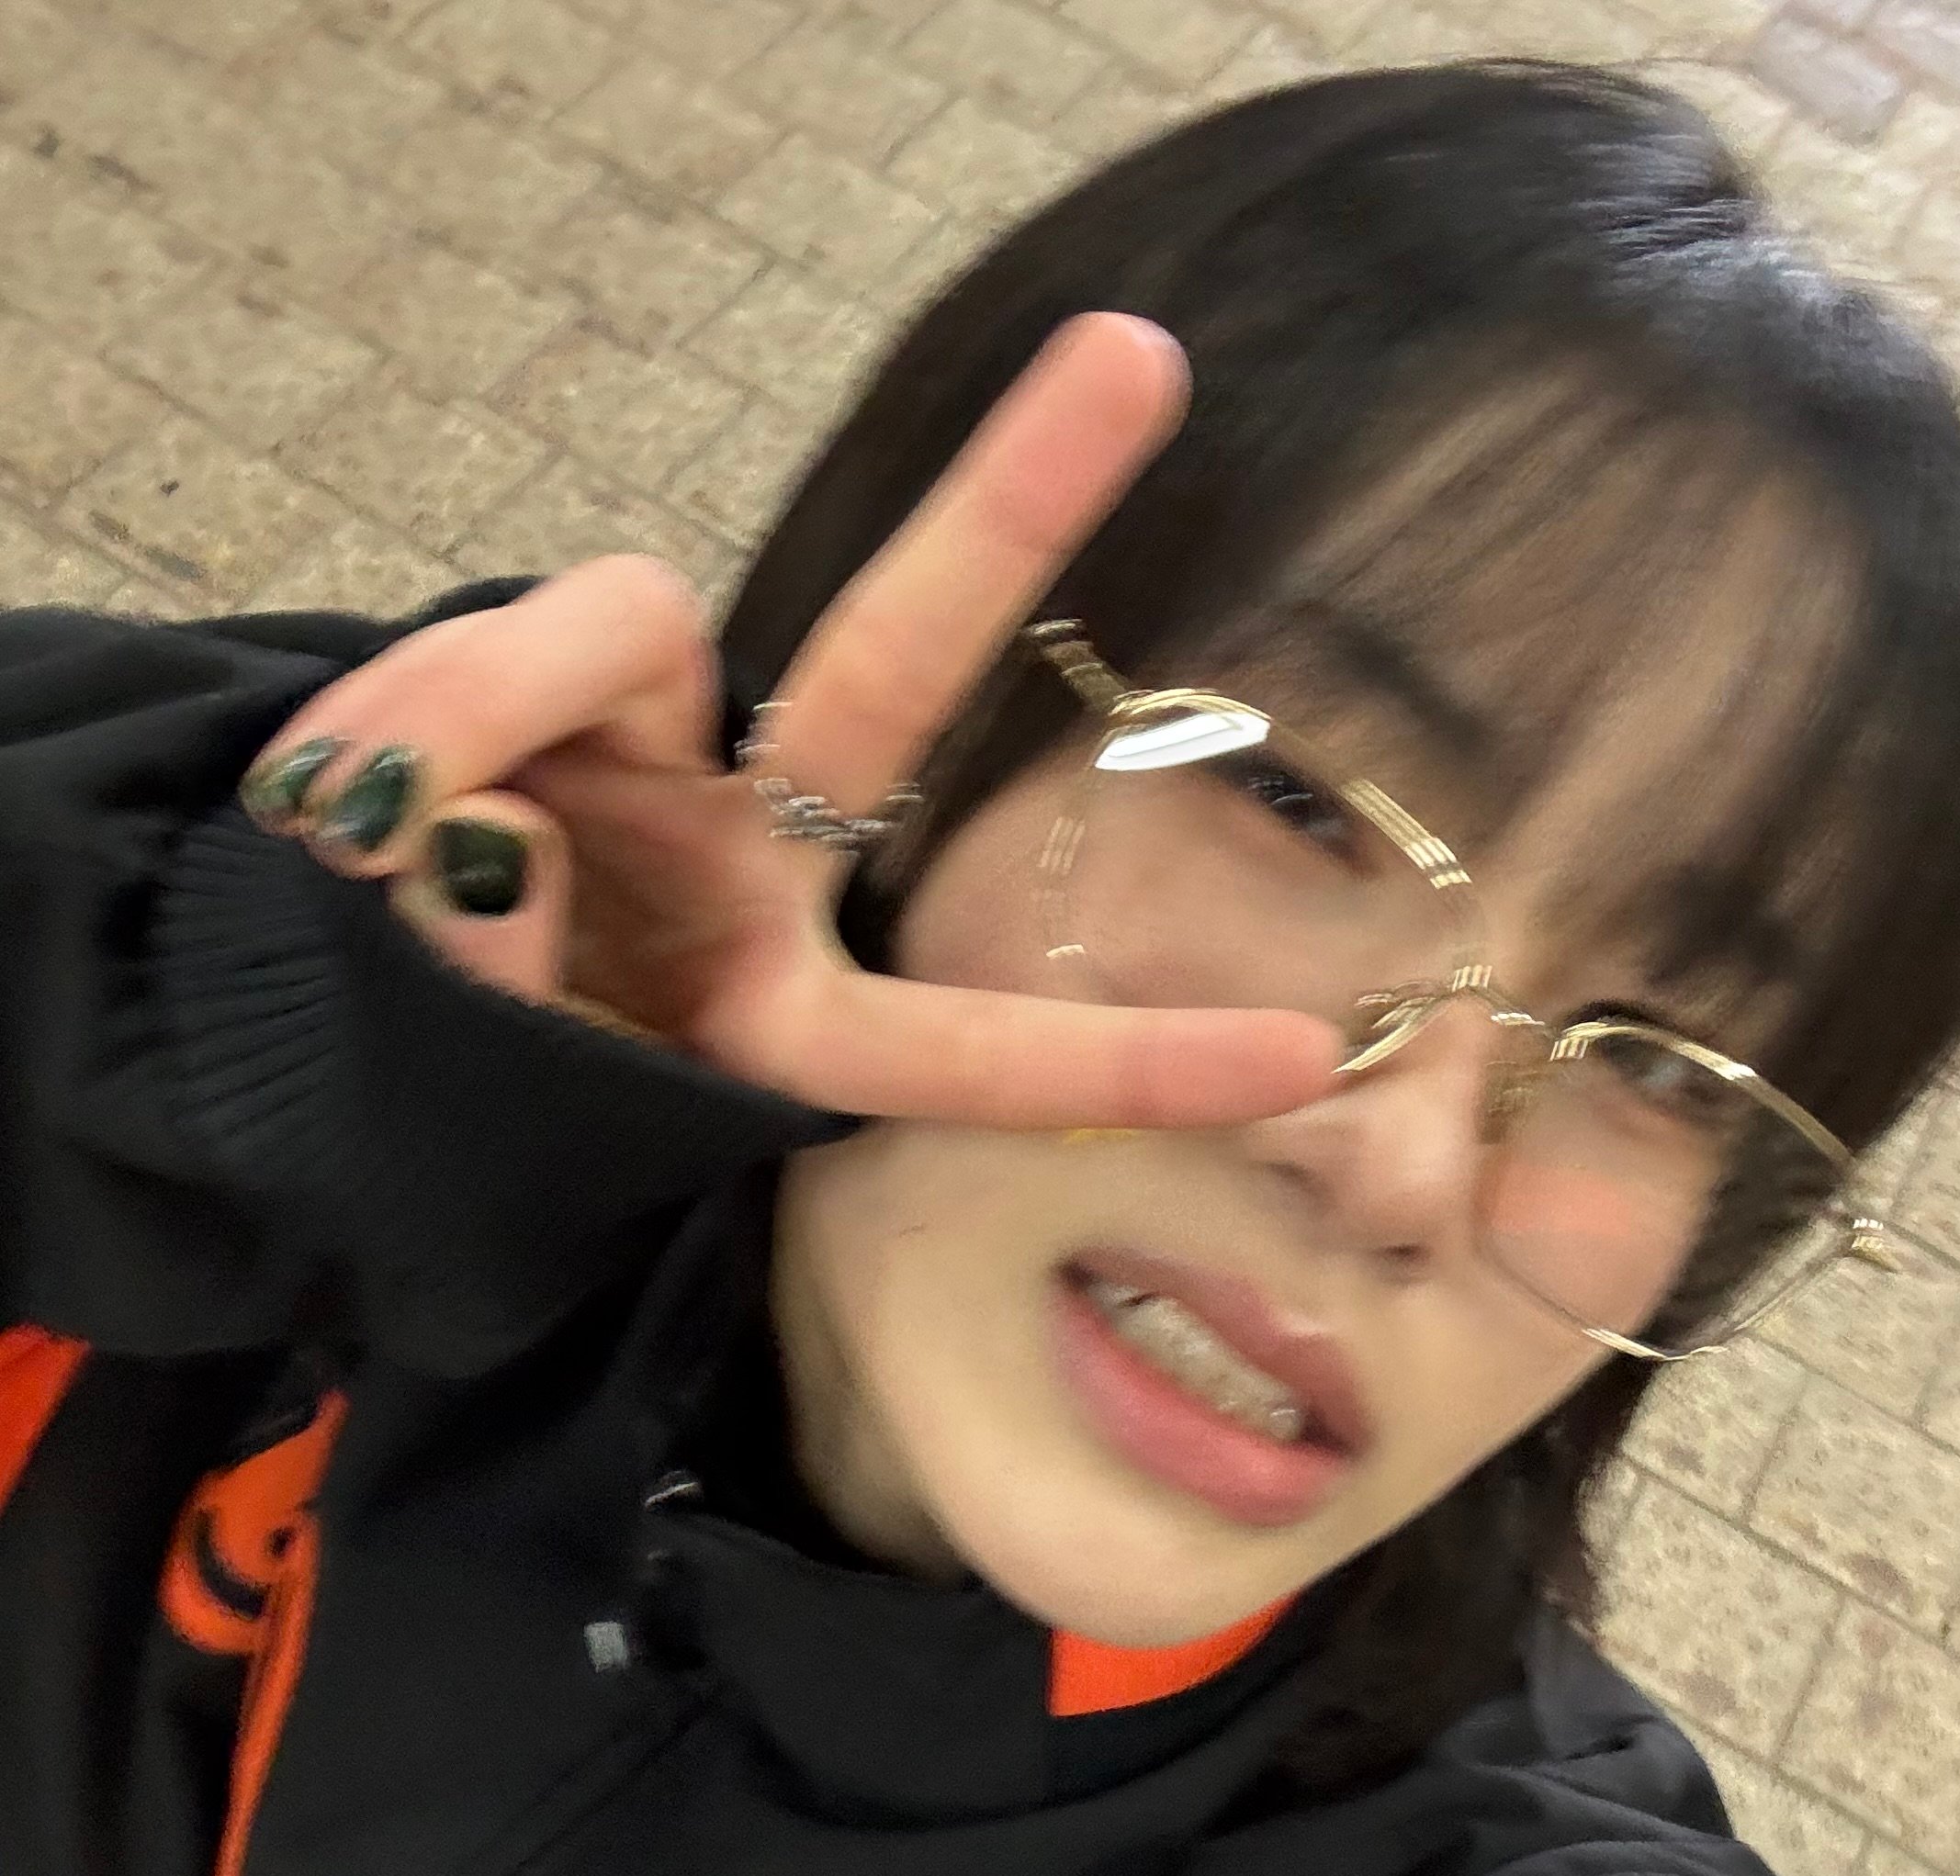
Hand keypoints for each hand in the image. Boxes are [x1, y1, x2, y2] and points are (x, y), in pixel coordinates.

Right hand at [240, 315, 1339, 1129]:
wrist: (309, 1012)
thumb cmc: (431, 1091)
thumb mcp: (483, 1088)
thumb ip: (494, 960)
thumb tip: (491, 818)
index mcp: (772, 1024)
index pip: (960, 1046)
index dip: (1121, 1062)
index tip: (1305, 1054)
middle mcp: (746, 863)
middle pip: (888, 674)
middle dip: (1007, 512)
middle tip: (1140, 354)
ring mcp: (656, 750)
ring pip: (617, 628)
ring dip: (476, 709)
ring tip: (354, 836)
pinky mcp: (570, 675)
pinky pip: (504, 636)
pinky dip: (423, 710)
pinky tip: (348, 794)